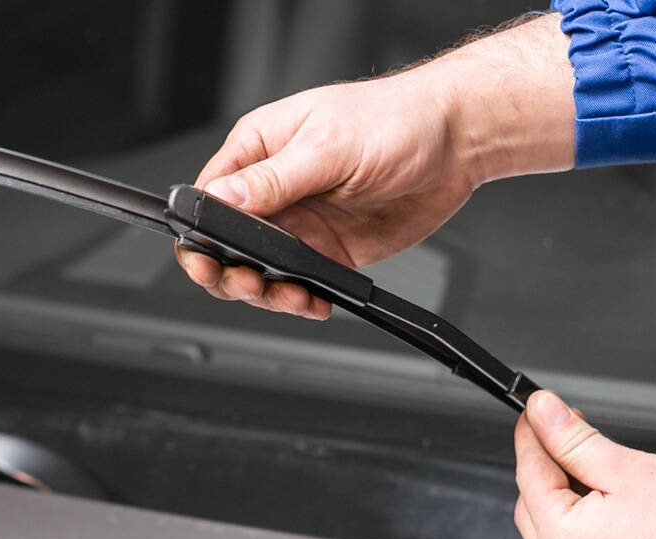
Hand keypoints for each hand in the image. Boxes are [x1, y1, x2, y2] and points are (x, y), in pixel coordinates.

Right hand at [176, 13, 574, 318]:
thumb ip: (274, 178)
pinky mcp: (330, 249)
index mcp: (261, 149)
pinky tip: (311, 301)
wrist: (456, 144)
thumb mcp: (329, 146)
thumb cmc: (396, 119)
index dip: (200, 231)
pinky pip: (301, 284)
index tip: (208, 255)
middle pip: (226, 242)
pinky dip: (300, 299)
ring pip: (260, 271)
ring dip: (264, 291)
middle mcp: (277, 190)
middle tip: (245, 281)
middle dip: (225, 270)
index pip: (209, 196)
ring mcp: (303, 223)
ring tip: (285, 295)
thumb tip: (221, 198)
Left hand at [514, 390, 655, 538]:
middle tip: (568, 433)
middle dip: (547, 465)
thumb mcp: (626, 468)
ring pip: (556, 530)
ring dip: (567, 495)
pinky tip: (612, 506)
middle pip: (535, 504)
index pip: (529, 473)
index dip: (532, 435)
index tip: (535, 412)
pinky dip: (586, 525)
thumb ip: (575, 439)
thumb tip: (543, 413)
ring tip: (599, 468)